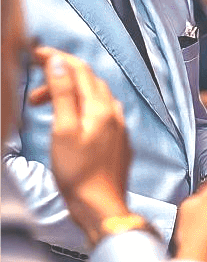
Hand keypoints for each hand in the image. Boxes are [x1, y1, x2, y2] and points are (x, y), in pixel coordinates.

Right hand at [30, 48, 130, 230]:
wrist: (101, 206)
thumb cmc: (78, 172)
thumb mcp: (63, 130)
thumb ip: (63, 93)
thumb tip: (59, 62)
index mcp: (100, 106)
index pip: (80, 69)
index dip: (57, 58)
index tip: (34, 55)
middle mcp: (114, 112)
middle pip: (87, 82)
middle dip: (59, 79)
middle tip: (33, 96)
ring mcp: (119, 126)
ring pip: (94, 97)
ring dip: (69, 95)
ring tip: (45, 109)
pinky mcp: (118, 140)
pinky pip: (100, 113)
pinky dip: (81, 109)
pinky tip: (70, 123)